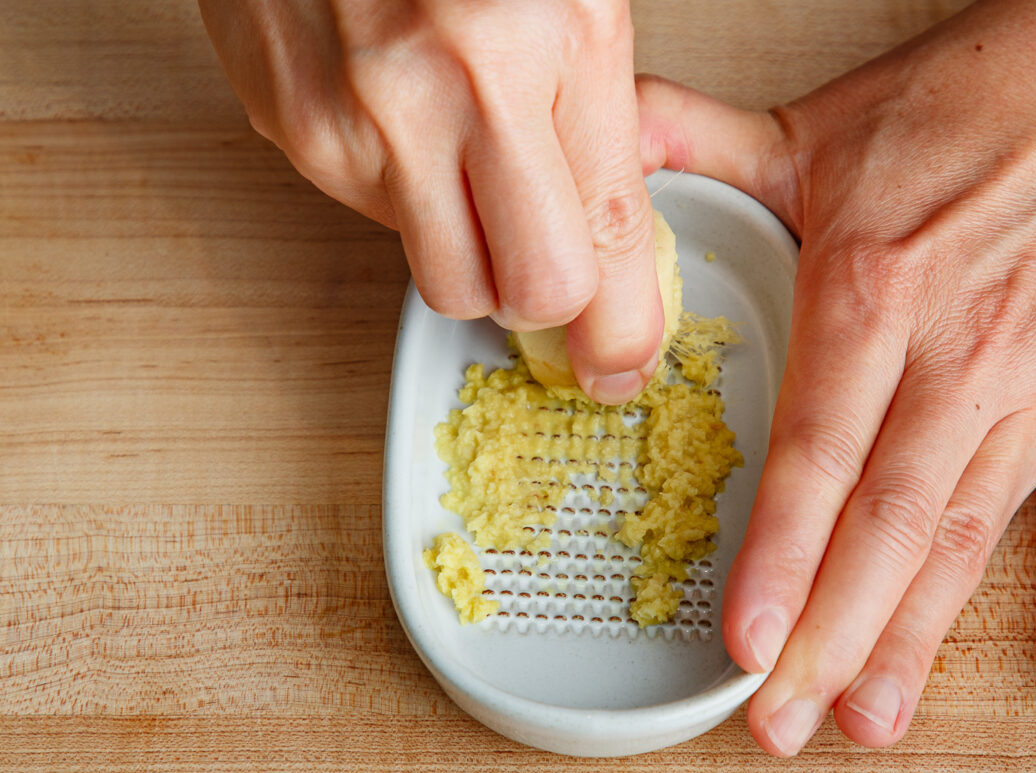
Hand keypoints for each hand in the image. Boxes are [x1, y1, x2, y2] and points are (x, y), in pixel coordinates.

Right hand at [199, 0, 661, 403]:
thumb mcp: (575, 0)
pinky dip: (406, 197)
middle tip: (555, 273)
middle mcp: (448, 92)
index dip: (623, 328)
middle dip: (548, 299)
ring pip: (445, 278)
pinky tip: (408, 126)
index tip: (622, 357)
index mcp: (549, 42)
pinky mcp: (295, 132)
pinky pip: (374, 220)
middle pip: (525, 294)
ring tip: (473, 174)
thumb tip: (618, 237)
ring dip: (475, 255)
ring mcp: (359, 121)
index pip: (605, 243)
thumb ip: (599, 118)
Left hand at [638, 0, 1035, 754]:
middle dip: (831, 630)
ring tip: (870, 715)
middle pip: (891, 520)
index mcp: (878, 288)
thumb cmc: (969, 102)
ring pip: (976, 532)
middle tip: (781, 720)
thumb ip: (696, 143)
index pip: (819, 449)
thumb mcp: (817, 124)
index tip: (746, 640)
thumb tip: (601, 145)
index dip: (780, 553)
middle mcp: (969, 348)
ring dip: (921, 634)